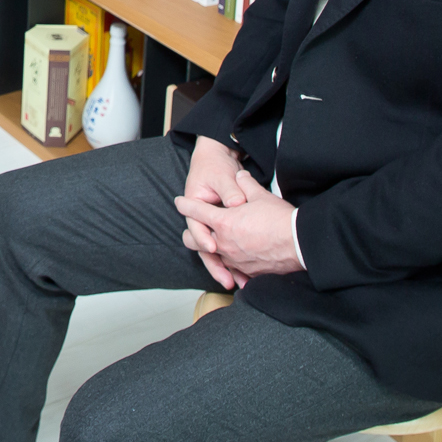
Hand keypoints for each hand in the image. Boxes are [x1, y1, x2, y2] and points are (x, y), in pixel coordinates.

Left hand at [176, 170, 304, 286]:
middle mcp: (224, 243)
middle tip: (195, 229)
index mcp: (223, 222)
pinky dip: (231, 266)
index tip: (179, 202)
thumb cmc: (279, 219)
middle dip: (192, 234)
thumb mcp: (260, 195)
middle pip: (194, 240)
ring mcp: (234, 260)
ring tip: (213, 247)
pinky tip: (233, 265)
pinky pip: (232, 269)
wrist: (299, 243)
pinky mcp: (247, 271)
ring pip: (213, 257)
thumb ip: (245, 184)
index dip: (185, 205)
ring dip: (212, 251)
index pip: (196, 211)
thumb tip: (241, 175)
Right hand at [180, 136, 250, 288]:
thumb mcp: (222, 176)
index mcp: (195, 205)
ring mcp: (211, 226)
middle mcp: (201, 219)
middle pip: (203, 246)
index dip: (205, 238)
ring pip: (216, 253)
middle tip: (226, 277)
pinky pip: (227, 250)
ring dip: (225, 268)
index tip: (214, 247)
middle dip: (214, 263)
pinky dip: (235, 263)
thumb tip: (237, 204)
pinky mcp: (223, 229)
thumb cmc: (215, 164)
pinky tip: (246, 276)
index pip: (197, 227)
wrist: (218, 157)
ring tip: (237, 284)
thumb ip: (230, 191)